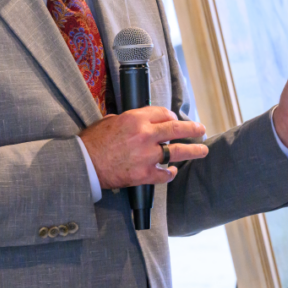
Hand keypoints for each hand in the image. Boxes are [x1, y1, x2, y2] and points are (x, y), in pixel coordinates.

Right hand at [79, 107, 208, 189]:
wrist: (85, 164)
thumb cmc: (93, 141)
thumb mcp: (111, 120)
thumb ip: (129, 120)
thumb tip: (140, 122)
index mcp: (136, 119)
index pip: (163, 113)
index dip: (171, 116)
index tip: (175, 120)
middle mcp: (145, 135)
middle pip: (175, 129)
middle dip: (192, 129)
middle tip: (201, 129)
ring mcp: (146, 156)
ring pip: (176, 152)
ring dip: (192, 151)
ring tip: (202, 150)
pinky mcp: (144, 174)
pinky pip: (164, 174)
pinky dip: (169, 173)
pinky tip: (172, 172)